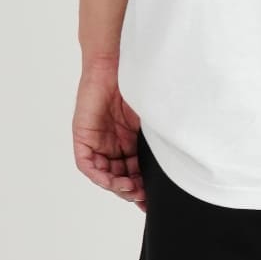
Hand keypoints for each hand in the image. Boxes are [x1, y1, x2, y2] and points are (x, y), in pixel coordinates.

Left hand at [71, 59, 145, 211]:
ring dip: (116, 185)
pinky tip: (111, 179)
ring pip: (104, 173)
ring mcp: (97, 140)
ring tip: (130, 189)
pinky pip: (87, 164)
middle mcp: (113, 142)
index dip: (142, 185)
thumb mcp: (151, 116)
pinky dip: (98, 174)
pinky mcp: (83, 135)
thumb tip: (177, 159)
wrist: (117, 60)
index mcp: (129, 138)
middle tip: (143, 197)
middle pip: (120, 175)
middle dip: (131, 189)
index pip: (134, 169)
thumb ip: (157, 137)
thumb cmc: (138, 80)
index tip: (152, 199)